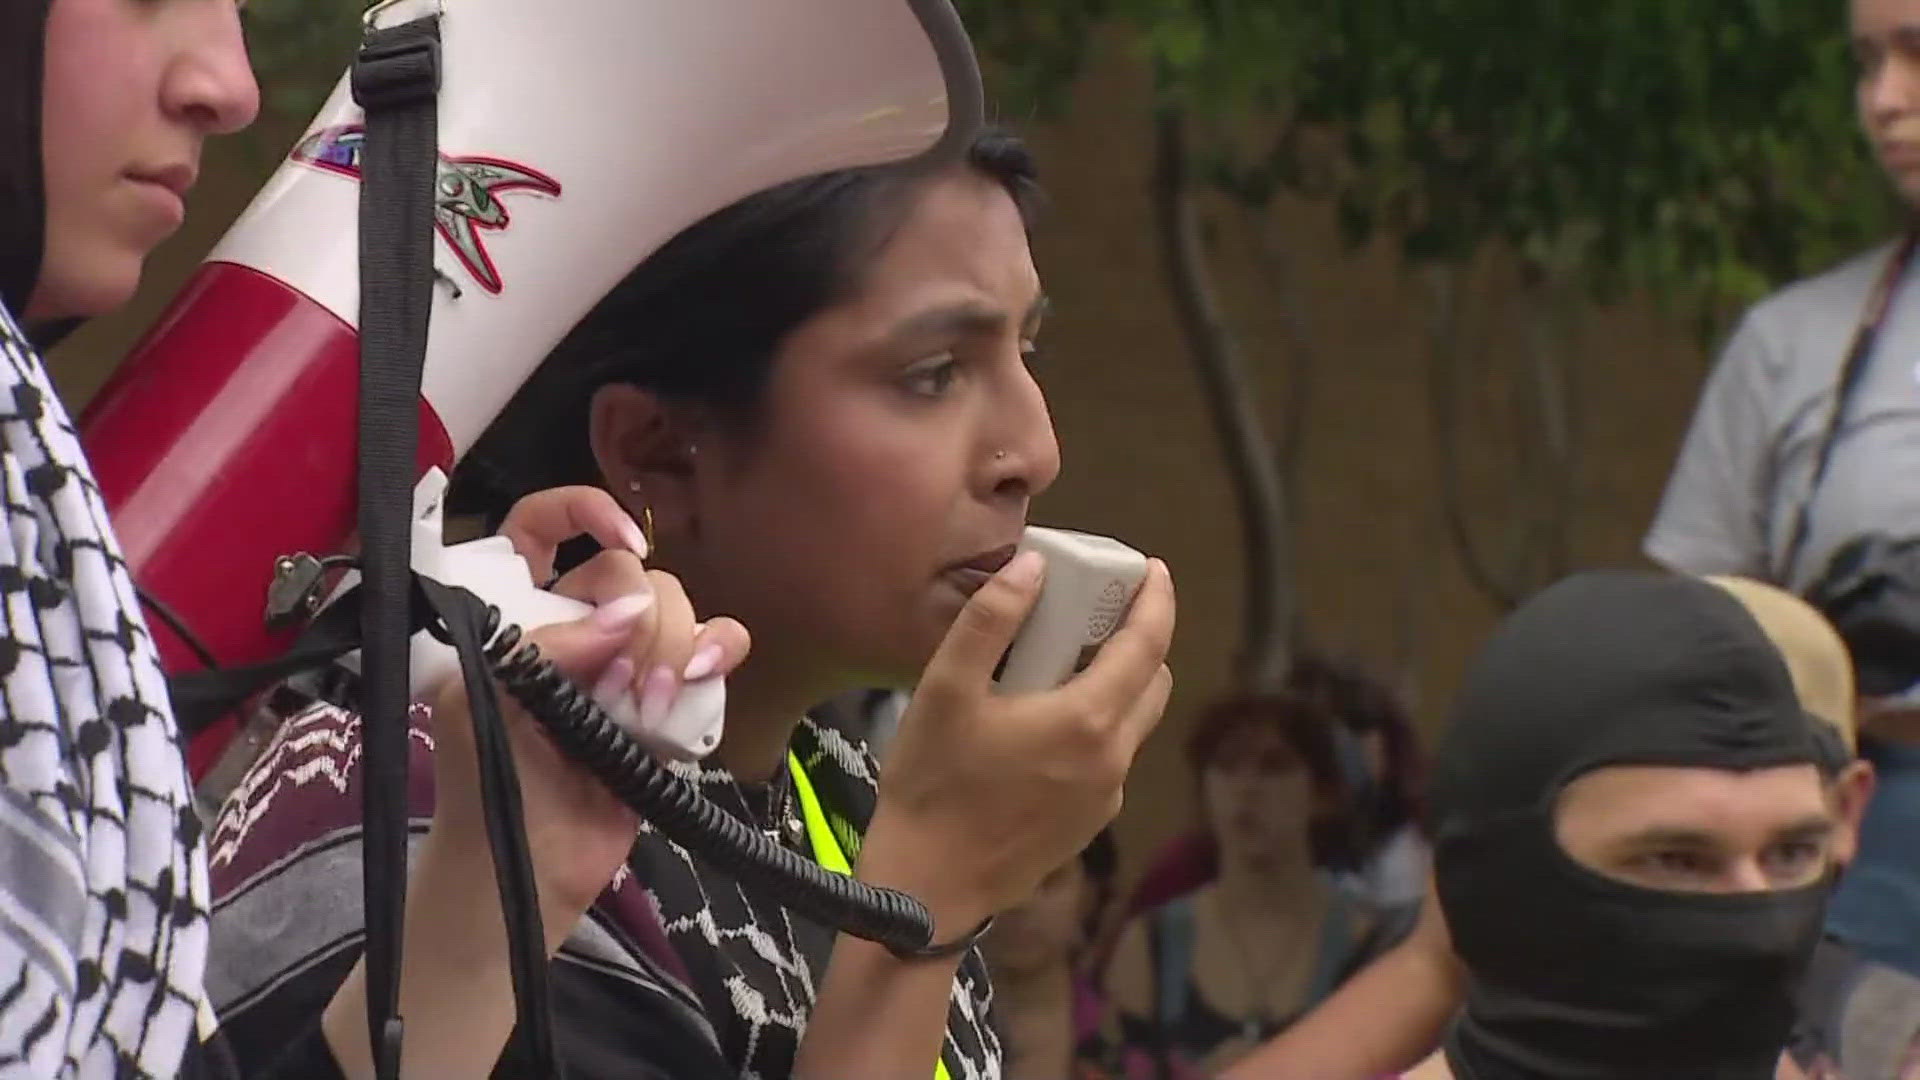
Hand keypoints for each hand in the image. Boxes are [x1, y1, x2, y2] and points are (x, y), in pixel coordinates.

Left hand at [426, 486, 748, 932]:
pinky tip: (699, 683)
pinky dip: (719, 654)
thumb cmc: (486, 786)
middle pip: (628, 572)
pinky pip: (717, 651)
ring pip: (678, 607)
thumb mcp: (482, 704)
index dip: (581, 512)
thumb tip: (629, 613)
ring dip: (674, 647)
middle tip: (621, 681)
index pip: (540, 527)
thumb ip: (546, 647)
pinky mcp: (672, 704)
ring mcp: (628, 664)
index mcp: (517, 614)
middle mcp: (576, 628)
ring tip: (649, 707)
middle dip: (638, 617)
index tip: (619, 542)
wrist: (525, 873)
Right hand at [861, 551, 1174, 935]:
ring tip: (1069, 662)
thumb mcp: (945, 691)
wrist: (928, 889)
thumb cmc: (933, 785)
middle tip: (1103, 610)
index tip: (1154, 569)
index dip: (1157, 600)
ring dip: (1119, 685)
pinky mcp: (1089, 826)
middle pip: (1153, 684)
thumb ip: (990, 620)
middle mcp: (1113, 759)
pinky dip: (1098, 726)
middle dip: (1141, 640)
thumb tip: (1035, 565)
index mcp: (1087, 720)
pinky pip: (1110, 759)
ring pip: (1134, 724)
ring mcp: (1106, 798)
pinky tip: (1048, 724)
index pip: (1148, 645)